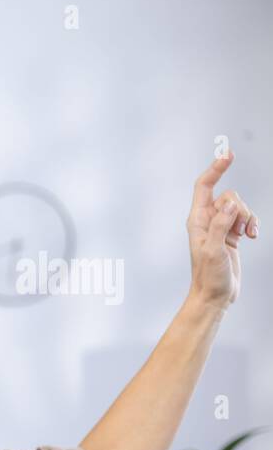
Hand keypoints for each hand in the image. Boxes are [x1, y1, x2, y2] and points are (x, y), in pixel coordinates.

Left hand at [187, 151, 256, 307]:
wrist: (214, 295)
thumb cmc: (208, 276)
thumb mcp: (213, 250)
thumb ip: (221, 225)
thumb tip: (231, 204)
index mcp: (197, 221)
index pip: (204, 186)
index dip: (216, 169)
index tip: (229, 154)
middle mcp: (207, 221)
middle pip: (229, 196)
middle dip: (241, 208)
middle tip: (240, 230)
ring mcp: (220, 227)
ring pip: (240, 207)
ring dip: (248, 218)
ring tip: (247, 236)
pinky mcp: (231, 234)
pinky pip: (246, 218)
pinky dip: (252, 223)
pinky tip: (252, 236)